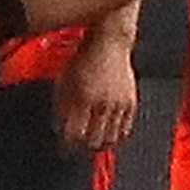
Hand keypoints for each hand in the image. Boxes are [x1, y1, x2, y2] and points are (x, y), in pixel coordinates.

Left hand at [54, 27, 137, 150]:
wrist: (109, 41)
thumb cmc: (85, 56)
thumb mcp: (65, 79)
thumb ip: (62, 104)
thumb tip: (58, 126)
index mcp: (83, 97)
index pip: (74, 133)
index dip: (67, 144)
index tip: (63, 147)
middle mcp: (101, 103)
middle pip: (93, 140)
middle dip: (83, 148)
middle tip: (78, 148)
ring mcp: (118, 104)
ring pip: (110, 138)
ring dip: (100, 144)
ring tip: (93, 145)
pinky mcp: (131, 102)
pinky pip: (125, 129)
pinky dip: (117, 136)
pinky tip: (109, 136)